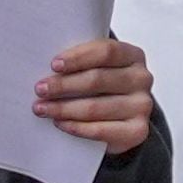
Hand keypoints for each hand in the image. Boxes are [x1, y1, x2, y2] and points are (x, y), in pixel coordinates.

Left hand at [35, 38, 153, 153]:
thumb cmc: (101, 89)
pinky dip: (76, 127)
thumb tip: (49, 67)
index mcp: (132, 55)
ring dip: (63, 108)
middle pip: (98, 79)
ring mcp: (142, 106)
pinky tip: (59, 123)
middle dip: (64, 85)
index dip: (78, 57)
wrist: (119, 122)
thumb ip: (80, 62)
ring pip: (95, 107)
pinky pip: (100, 130)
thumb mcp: (95, 68)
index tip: (54, 65)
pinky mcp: (137, 131)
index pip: (106, 51)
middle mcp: (141, 79)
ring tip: (42, 108)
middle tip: (40, 89)